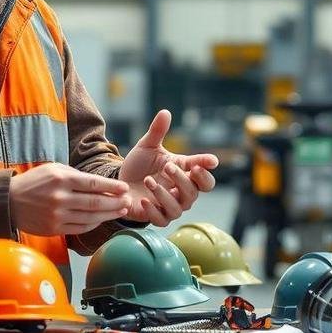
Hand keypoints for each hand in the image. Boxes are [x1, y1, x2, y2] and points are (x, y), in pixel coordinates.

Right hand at [10, 163, 131, 235]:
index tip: (125, 188)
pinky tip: (102, 220)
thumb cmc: (34, 182)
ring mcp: (57, 215)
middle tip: (128, 202)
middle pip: (96, 203)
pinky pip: (80, 228)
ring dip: (109, 215)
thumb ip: (76, 175)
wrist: (9, 200)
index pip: (94, 184)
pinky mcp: (54, 229)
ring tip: (120, 211)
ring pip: (90, 218)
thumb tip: (102, 184)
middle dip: (115, 203)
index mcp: (61, 179)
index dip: (113, 187)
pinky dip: (94, 224)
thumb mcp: (53, 169)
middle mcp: (60, 198)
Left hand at [119, 110, 218, 225]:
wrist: (120, 182)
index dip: (208, 168)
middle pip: (194, 191)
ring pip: (179, 207)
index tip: (211, 161)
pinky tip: (144, 200)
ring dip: (165, 194)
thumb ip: (157, 131)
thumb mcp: (147, 146)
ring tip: (148, 181)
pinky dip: (153, 211)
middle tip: (167, 167)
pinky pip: (162, 220)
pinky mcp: (157, 217)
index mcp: (183, 172)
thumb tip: (165, 112)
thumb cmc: (139, 165)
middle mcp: (181, 191)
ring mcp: (170, 205)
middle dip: (182, 179)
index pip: (203, 173)